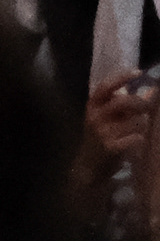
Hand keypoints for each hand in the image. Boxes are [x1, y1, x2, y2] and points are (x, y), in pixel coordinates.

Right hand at [79, 73, 153, 213]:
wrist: (89, 167)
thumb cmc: (101, 138)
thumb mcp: (106, 118)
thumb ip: (124, 104)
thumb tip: (152, 90)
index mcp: (92, 106)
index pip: (105, 87)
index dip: (121, 78)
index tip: (139, 72)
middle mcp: (95, 117)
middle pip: (122, 102)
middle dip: (141, 103)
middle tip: (151, 107)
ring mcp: (102, 133)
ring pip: (133, 122)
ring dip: (144, 124)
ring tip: (145, 128)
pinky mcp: (110, 148)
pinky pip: (134, 138)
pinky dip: (141, 138)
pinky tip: (141, 141)